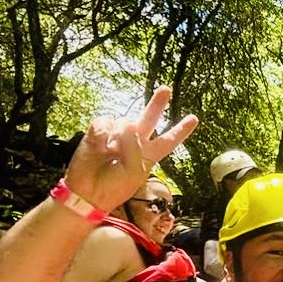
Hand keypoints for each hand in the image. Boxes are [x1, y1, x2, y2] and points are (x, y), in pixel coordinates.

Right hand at [63, 87, 196, 212]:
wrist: (88, 192)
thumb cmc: (114, 187)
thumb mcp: (134, 172)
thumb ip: (135, 147)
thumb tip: (126, 125)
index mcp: (148, 155)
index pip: (168, 140)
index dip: (181, 130)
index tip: (194, 118)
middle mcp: (134, 142)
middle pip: (150, 118)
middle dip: (157, 103)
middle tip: (166, 89)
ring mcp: (116, 135)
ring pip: (125, 122)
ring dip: (120, 136)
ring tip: (111, 153)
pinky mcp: (99, 132)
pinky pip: (105, 122)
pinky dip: (103, 133)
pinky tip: (101, 147)